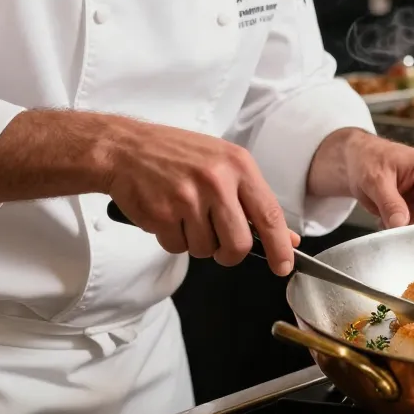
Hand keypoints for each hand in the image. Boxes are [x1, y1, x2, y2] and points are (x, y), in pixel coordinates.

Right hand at [106, 120, 298, 276]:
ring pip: (205, 249)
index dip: (280, 247)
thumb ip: (255, 200)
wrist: (126, 148)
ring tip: (186, 215)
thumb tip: (287, 238)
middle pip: (239, 243)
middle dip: (230, 254)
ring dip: (197, 242)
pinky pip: (177, 247)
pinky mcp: (162, 214)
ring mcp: (188, 198)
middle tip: (221, 247)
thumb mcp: (225, 164)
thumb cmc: (179, 155)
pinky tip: (168, 215)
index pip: (270, 215)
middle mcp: (217, 181)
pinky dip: (173, 239)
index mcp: (239, 166)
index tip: (284, 266)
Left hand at [309, 129, 413, 228]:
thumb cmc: (369, 160)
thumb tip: (401, 224)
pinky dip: (405, 225)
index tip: (408, 239)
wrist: (361, 157)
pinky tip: (389, 217)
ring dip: (408, 226)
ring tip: (385, 219)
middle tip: (391, 232)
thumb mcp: (374, 181)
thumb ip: (389, 203)